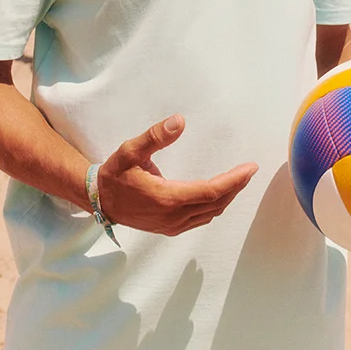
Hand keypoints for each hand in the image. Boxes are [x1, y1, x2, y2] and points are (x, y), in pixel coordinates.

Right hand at [97, 114, 257, 236]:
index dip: (234, 180)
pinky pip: (200, 219)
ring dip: (227, 197)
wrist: (100, 200)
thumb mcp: (131, 150)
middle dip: (235, 187)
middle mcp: (173, 217)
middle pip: (216, 203)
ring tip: (239, 180)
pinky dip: (214, 206)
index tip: (250, 168)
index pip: (211, 191)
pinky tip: (219, 195)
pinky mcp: (170, 228)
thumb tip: (180, 121)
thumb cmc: (116, 173)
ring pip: (210, 213)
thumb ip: (155, 137)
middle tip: (249, 170)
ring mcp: (172, 226)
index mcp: (167, 198)